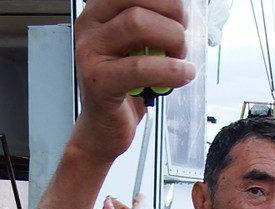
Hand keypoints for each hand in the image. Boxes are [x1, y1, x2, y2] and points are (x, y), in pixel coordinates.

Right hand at [72, 0, 194, 163]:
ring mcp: (90, 53)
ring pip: (138, 25)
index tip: (181, 15)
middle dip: (173, 16)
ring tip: (181, 60)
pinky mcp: (99, 81)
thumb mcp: (138, 50)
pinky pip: (140, 67)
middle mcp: (90, 27)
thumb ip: (152, 27)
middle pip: (138, 1)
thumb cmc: (124, 89)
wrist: (104, 130)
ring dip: (172, 40)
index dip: (166, 0)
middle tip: (183, 40)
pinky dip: (170, 70)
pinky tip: (183, 75)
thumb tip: (183, 12)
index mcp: (99, 12)